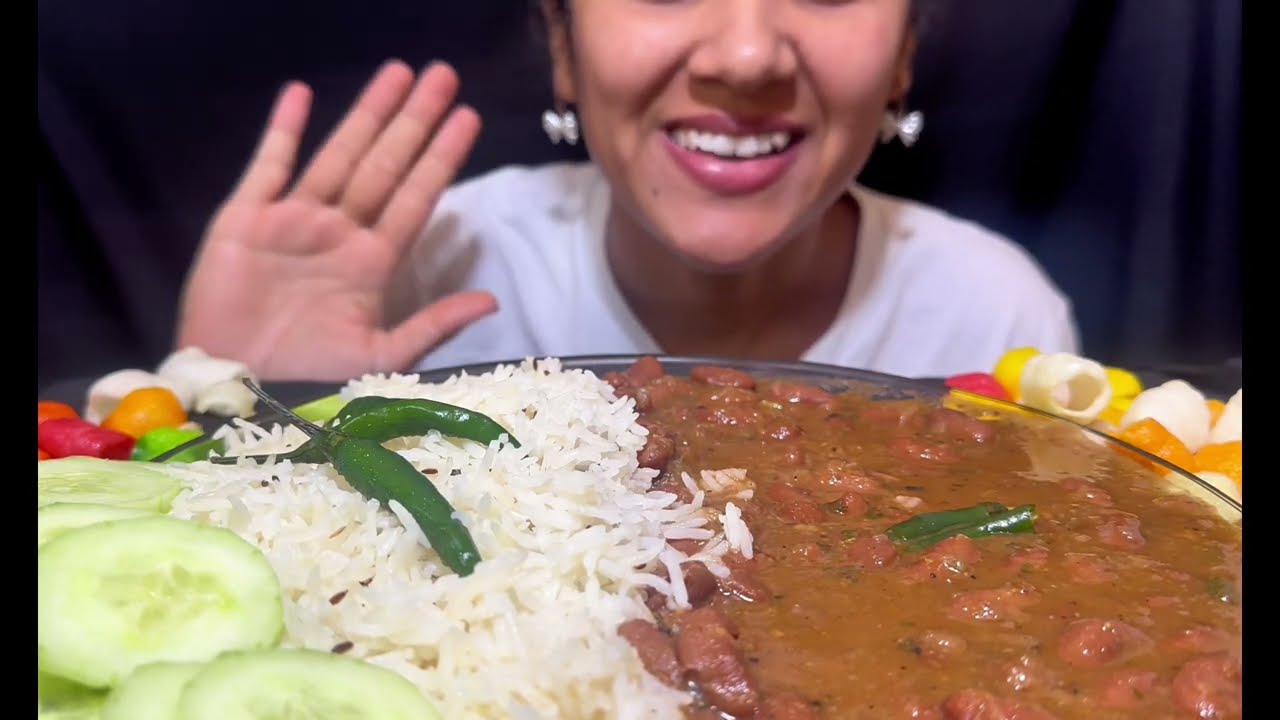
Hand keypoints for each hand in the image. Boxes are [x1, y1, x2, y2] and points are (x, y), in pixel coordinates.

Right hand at [177, 60, 496, 380]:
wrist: (238, 391)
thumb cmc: (309, 380)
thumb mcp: (381, 358)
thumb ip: (433, 326)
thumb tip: (492, 301)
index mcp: (372, 264)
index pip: (416, 197)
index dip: (441, 158)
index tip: (468, 118)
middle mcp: (340, 233)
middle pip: (385, 165)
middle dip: (414, 121)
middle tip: (444, 75)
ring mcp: (294, 221)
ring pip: (338, 154)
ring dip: (367, 114)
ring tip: (397, 73)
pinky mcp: (247, 219)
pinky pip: (269, 165)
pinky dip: (282, 130)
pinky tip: (300, 93)